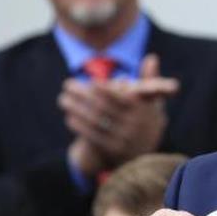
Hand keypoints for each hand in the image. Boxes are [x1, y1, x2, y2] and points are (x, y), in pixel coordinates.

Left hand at [60, 54, 178, 173]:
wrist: (143, 158)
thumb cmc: (145, 122)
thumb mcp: (153, 103)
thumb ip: (152, 81)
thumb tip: (152, 57)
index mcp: (145, 111)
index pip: (122, 98)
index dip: (106, 90)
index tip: (91, 82)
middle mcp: (135, 126)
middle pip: (104, 107)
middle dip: (82, 94)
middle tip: (67, 85)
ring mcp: (124, 140)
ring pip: (95, 121)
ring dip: (76, 108)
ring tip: (63, 99)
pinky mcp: (112, 152)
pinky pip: (92, 136)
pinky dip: (79, 125)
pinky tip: (70, 117)